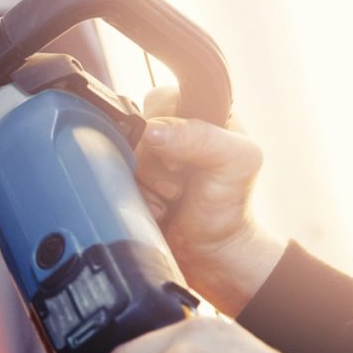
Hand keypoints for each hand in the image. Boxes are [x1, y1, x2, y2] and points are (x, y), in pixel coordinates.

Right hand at [136, 87, 283, 315]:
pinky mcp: (134, 181)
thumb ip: (201, 138)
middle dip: (155, 158)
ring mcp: (150, 158)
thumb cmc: (230, 206)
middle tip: (180, 177)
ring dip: (148, 182)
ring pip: (125, 154)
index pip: (163, 99)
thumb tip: (151, 131)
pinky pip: (117, 179)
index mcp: (201, 114)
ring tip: (173, 197)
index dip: (166, 125)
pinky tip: (160, 207)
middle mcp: (173, 132)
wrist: (211, 253)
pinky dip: (138, 196)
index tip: (185, 155)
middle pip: (137, 127)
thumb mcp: (235, 163)